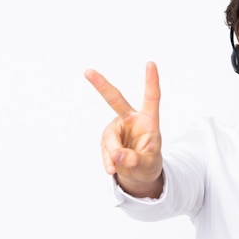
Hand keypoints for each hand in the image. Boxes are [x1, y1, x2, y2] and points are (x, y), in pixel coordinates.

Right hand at [84, 61, 162, 197]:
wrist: (139, 175)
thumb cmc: (149, 164)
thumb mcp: (148, 165)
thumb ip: (135, 160)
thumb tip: (117, 156)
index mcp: (148, 120)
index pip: (151, 98)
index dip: (151, 81)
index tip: (151, 63)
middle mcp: (131, 120)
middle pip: (115, 100)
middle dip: (101, 85)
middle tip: (87, 71)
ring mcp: (117, 128)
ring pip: (109, 137)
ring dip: (112, 152)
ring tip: (115, 167)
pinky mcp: (107, 139)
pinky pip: (104, 149)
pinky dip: (107, 160)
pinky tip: (111, 170)